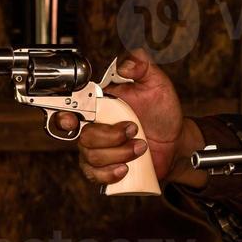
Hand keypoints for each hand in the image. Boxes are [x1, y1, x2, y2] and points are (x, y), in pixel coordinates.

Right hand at [55, 49, 196, 187]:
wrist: (177, 139)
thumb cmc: (162, 110)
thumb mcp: (156, 83)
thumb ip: (141, 66)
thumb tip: (125, 66)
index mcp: (101, 105)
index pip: (70, 109)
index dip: (64, 116)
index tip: (73, 121)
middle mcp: (95, 127)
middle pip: (84, 137)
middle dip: (111, 136)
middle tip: (134, 129)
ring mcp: (99, 149)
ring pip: (91, 157)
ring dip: (119, 153)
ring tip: (141, 146)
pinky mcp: (107, 168)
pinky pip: (96, 175)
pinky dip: (110, 173)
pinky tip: (126, 168)